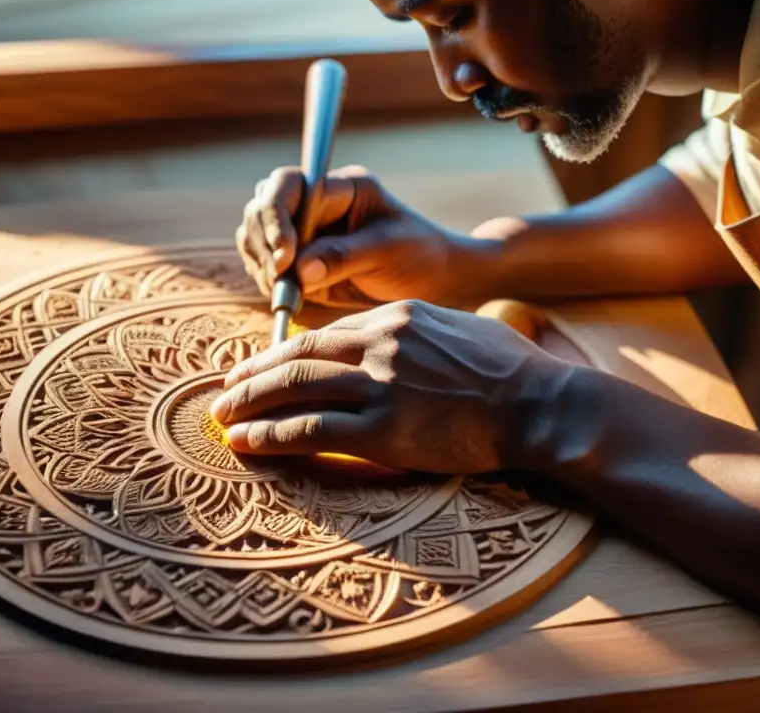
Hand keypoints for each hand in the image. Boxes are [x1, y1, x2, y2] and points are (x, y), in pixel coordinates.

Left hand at [209, 300, 570, 474]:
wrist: (537, 404)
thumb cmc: (510, 369)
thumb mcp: (460, 329)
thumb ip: (418, 330)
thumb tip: (396, 335)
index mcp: (397, 318)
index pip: (324, 334)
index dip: (282, 351)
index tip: (259, 365)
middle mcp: (380, 345)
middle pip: (298, 356)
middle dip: (253, 374)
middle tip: (224, 389)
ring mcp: (380, 386)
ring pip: (294, 388)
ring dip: (250, 403)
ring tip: (222, 416)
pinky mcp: (384, 430)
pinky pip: (311, 430)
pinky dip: (271, 436)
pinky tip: (245, 442)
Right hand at [236, 166, 494, 309]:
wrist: (433, 282)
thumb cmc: (419, 256)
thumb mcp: (388, 252)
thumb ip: (344, 257)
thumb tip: (299, 269)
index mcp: (342, 187)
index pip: (290, 185)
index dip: (278, 217)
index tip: (285, 257)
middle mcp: (317, 203)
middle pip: (262, 204)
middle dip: (263, 241)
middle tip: (280, 278)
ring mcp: (304, 230)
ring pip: (255, 233)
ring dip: (261, 262)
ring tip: (286, 291)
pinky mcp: (299, 258)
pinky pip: (264, 262)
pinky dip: (266, 279)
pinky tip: (287, 296)